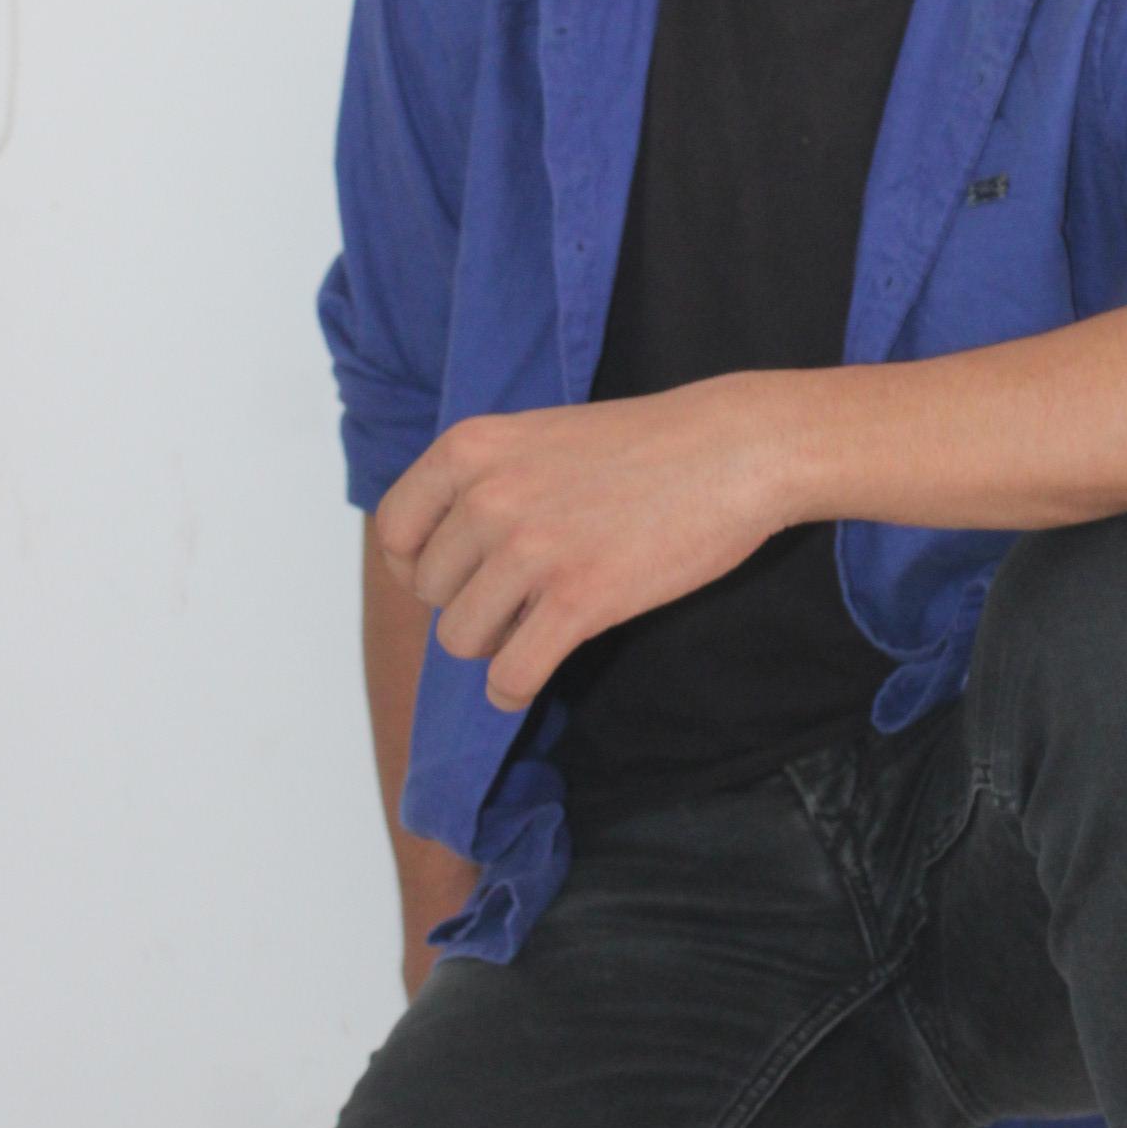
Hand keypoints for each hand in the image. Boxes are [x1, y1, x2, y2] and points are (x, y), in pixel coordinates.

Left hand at [373, 375, 793, 714]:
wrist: (732, 449)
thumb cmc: (645, 445)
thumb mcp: (538, 437)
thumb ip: (483, 482)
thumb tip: (439, 557)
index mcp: (469, 448)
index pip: (394, 533)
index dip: (416, 567)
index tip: (454, 578)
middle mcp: (487, 496)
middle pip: (430, 592)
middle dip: (469, 602)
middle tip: (521, 596)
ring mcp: (531, 550)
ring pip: (462, 639)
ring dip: (494, 645)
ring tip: (533, 627)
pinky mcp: (578, 599)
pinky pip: (511, 675)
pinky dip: (512, 691)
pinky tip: (529, 681)